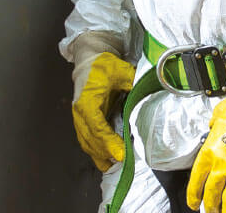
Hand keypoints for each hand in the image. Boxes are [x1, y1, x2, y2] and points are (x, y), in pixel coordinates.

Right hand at [70, 50, 134, 171]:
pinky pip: (87, 141)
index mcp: (86, 101)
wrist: (87, 61)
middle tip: (125, 161)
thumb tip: (146, 91)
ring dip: (101, 155)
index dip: (108, 142)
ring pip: (87, 143)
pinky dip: (96, 152)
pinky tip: (107, 160)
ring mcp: (79, 119)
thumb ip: (132, 81)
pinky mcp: (82, 122)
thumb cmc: (103, 66)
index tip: (121, 153)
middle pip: (91, 140)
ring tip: (118, 164)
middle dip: (106, 152)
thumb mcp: (120, 70)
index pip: (97, 127)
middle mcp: (79, 113)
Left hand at [187, 91, 225, 212]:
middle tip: (211, 211)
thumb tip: (213, 125)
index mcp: (210, 152)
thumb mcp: (220, 112)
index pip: (196, 180)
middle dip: (210, 206)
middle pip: (212, 195)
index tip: (194, 203)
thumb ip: (214, 123)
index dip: (194, 195)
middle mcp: (222, 168)